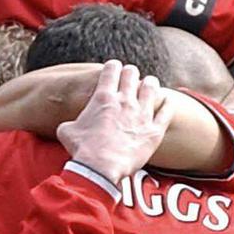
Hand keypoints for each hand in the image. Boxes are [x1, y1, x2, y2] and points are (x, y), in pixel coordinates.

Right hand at [57, 61, 172, 184]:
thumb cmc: (82, 149)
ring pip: (152, 88)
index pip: (111, 69)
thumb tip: (69, 126)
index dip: (112, 66)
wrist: (101, 167)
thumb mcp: (66, 131)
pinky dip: (168, 105)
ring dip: (150, 84)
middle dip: (130, 73)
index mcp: (103, 97)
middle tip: (129, 78)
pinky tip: (167, 102)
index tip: (113, 69)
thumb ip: (71, 122)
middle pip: (132, 74)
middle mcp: (125, 101)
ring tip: (149, 85)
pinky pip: (167, 111)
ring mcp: (142, 114)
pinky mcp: (154, 130)